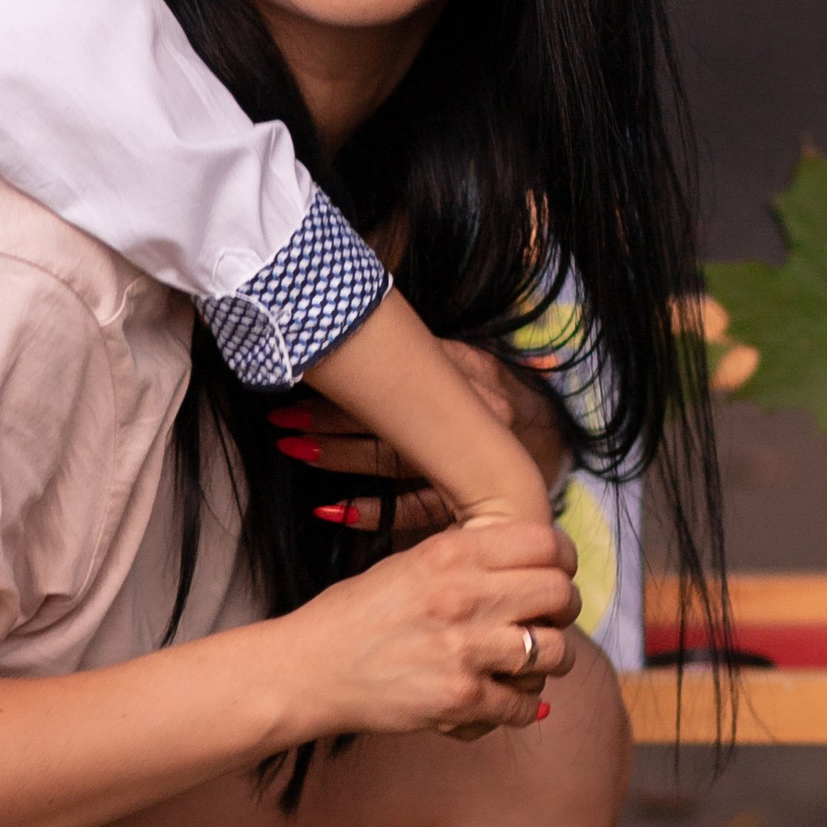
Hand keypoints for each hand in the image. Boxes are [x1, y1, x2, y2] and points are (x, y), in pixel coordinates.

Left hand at [269, 345, 566, 545]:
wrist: (543, 441)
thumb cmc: (485, 395)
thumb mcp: (461, 357)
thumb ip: (423, 346)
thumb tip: (350, 315)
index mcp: (474, 370)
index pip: (402, 373)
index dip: (348, 377)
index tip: (299, 373)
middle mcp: (477, 414)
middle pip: (394, 415)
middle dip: (331, 417)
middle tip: (283, 420)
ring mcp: (474, 460)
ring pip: (396, 460)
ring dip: (339, 455)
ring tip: (295, 448)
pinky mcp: (466, 504)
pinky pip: (412, 512)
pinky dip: (370, 511)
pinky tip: (331, 510)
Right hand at [272, 517, 579, 741]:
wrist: (306, 670)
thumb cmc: (354, 616)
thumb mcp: (407, 565)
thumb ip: (466, 561)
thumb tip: (530, 565)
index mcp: (449, 554)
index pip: (545, 544)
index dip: (562, 560)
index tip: (556, 574)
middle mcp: (462, 595)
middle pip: (560, 595)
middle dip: (563, 610)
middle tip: (547, 621)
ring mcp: (463, 649)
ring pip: (553, 652)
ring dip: (548, 661)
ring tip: (527, 664)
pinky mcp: (459, 698)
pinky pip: (524, 704)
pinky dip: (519, 706)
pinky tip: (500, 698)